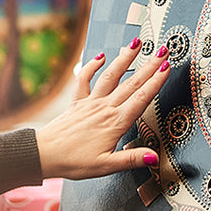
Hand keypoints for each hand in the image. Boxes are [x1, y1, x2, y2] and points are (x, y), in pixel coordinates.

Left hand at [35, 39, 170, 178]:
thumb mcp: (106, 166)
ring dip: (125, 58)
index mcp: (115, 123)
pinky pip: (85, 79)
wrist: (44, 154)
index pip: (141, 99)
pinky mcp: (78, 102)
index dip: (156, 82)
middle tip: (162, 51)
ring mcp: (91, 103)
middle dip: (149, 66)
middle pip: (131, 83)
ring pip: (111, 76)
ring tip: (136, 43)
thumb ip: (131, 159)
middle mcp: (105, 108)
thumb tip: (154, 157)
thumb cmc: (74, 162)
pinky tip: (101, 56)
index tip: (167, 67)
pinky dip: (92, 65)